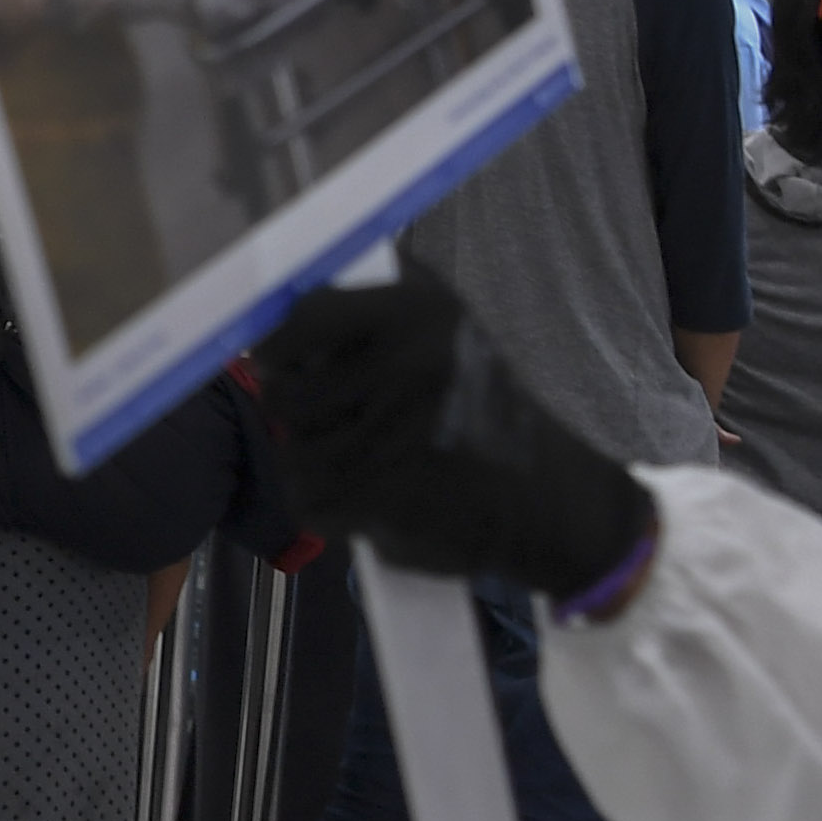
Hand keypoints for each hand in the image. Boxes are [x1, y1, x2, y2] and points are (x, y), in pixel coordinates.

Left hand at [256, 277, 655, 604]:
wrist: (549, 497)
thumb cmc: (491, 409)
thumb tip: (287, 313)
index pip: (305, 317)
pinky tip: (365, 499)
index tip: (272, 361)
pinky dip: (328, 507)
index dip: (276, 344)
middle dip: (299, 415)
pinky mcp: (384, 497)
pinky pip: (312, 500)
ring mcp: (392, 437)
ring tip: (357, 465)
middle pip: (287, 393)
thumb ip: (376, 317)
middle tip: (328, 423)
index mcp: (417, 318)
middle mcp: (404, 370)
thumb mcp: (452, 333)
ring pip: (295, 452)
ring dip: (313, 465)